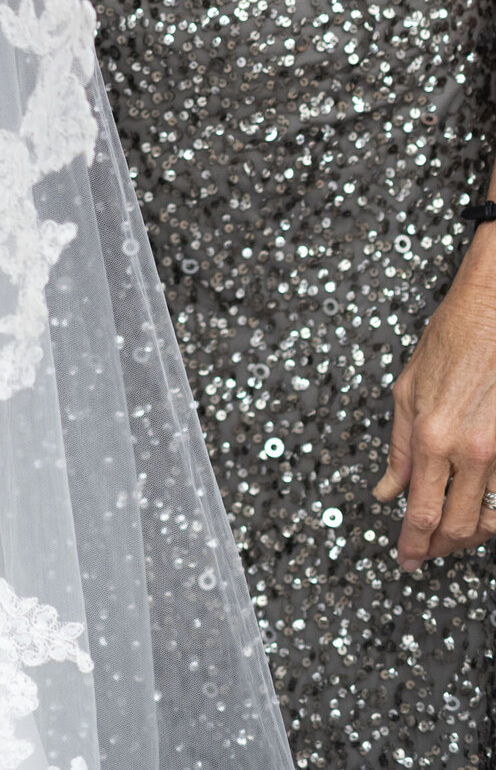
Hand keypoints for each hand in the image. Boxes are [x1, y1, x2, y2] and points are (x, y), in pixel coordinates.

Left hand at [374, 230, 495, 564]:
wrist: (494, 313)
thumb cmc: (450, 341)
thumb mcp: (408, 390)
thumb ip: (399, 449)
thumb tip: (387, 492)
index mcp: (433, 435)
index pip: (423, 512)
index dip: (413, 544)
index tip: (406, 559)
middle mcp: (472, 451)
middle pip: (460, 527)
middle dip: (440, 548)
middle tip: (424, 553)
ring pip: (492, 519)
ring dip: (469, 536)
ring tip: (448, 535)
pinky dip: (493, 511)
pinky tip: (477, 510)